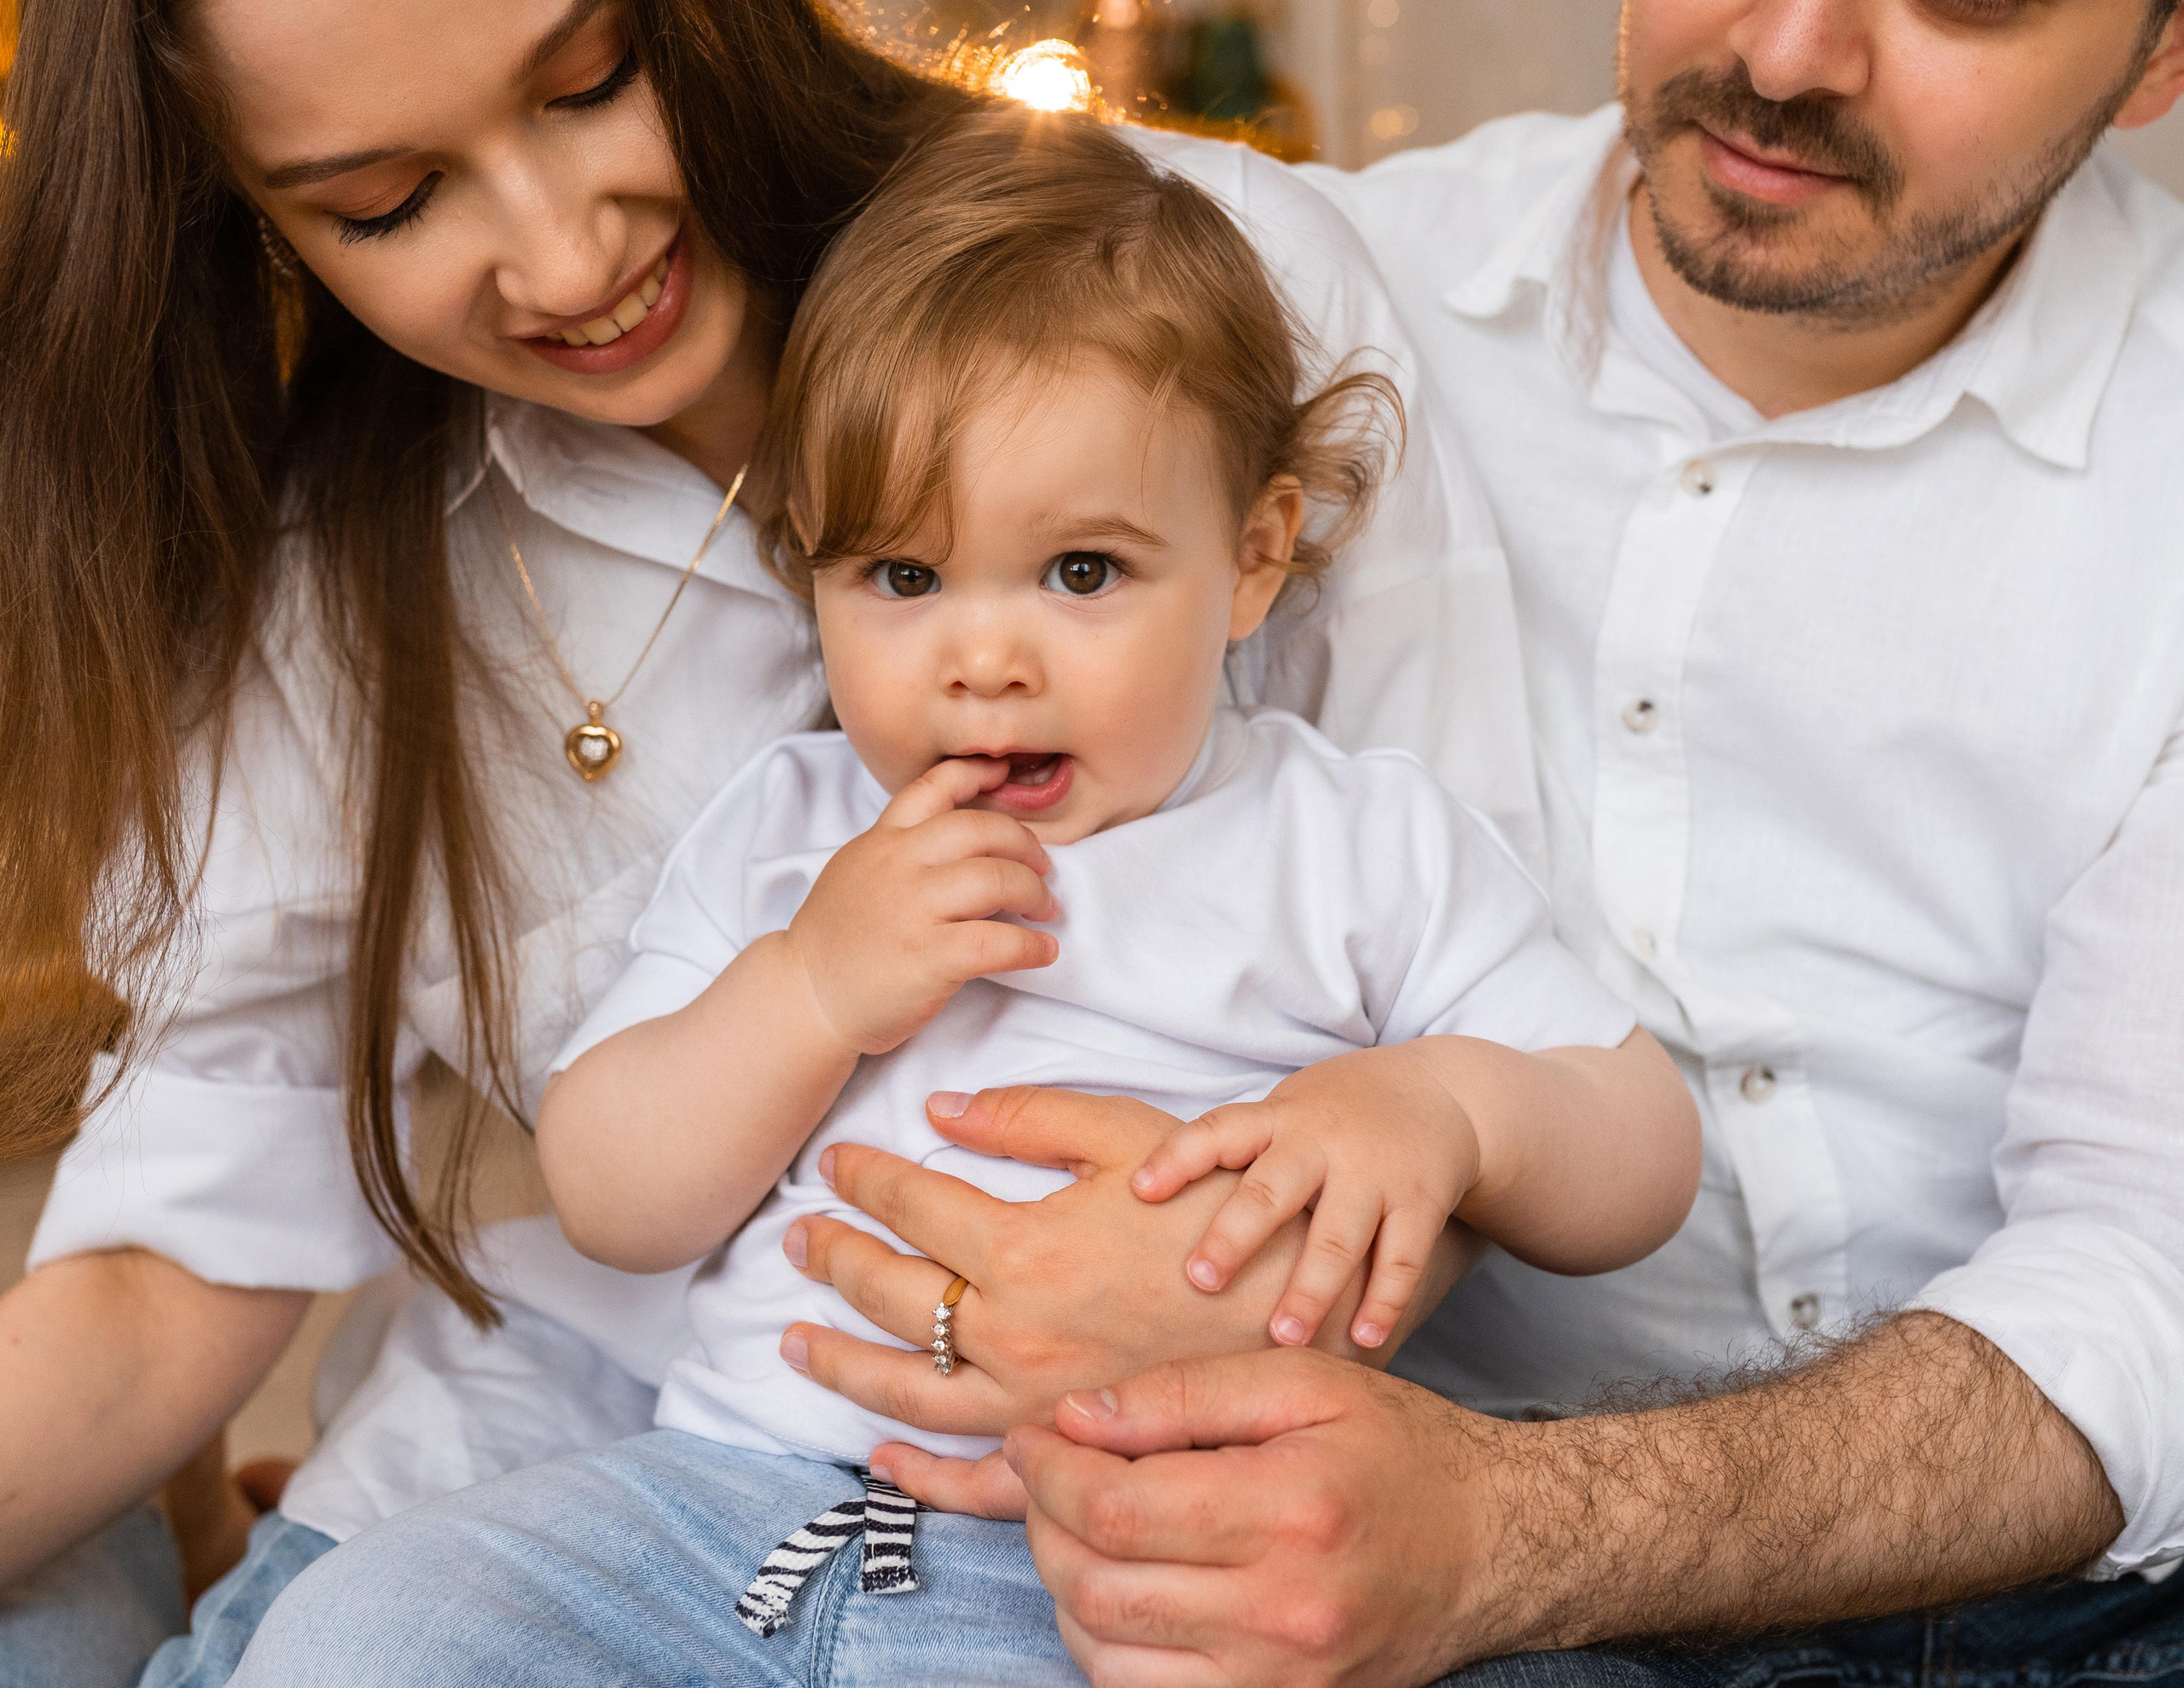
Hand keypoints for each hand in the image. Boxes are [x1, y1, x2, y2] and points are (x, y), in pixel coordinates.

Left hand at [781, 1087, 1477, 1515]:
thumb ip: (1029, 1118)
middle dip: (834, 1261)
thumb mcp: (1132, 1135)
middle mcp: (1019, 1336)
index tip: (837, 1165)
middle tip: (800, 1239)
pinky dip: (920, 1474)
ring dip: (841, 1365)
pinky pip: (979, 1479)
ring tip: (794, 1343)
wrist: (1312, 1300)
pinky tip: (880, 1456)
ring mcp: (1039, 1404)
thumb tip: (938, 1108)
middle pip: (893, 1296)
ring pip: (909, 1391)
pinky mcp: (1071, 1450)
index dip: (864, 1180)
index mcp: (1030, 1248)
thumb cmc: (1226, 1210)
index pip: (912, 1207)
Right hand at [785, 757, 1059, 1053]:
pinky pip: (1000, 941)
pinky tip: (1042, 950)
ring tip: (1045, 910)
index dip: (977, 772)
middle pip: (983, 830)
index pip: (933, 786)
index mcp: (883, 840)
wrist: (805, 998)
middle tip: (1042, 868)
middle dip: (1025, 846)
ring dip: (1035, 893)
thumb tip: (959, 839)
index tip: (1007, 772)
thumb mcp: (857, 870)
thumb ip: (899, 848)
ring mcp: (914, 910)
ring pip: (998, 879)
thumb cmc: (837, 941)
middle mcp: (899, 865)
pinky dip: (1031, 946)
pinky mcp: (930, 957)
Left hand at [1009, 1348, 1495, 1686]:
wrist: (1496, 1546)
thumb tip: (1077, 1416)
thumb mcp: (1303, 1383)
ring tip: (1077, 1527)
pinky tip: (1119, 1586)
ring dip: (1065, 1586)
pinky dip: (1107, 1646)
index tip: (1034, 1435)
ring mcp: (1280, 1679)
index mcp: (1287, 1511)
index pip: (1114, 1507)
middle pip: (1097, 1585)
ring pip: (1106, 1654)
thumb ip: (1184, 1393)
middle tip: (1046, 1474)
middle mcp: (1281, 1611)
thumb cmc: (1401, 1450)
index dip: (1048, 1471)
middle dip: (1043, 1522)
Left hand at [1132, 1047, 1474, 1351]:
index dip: (1177, 1157)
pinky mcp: (1421, 1200)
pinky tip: (1364, 1339)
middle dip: (1235, 1235)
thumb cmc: (1330, 1117)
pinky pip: (1401, 1257)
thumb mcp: (1277, 1114)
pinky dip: (1385, 1300)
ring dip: (1310, 1286)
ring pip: (1337, 1233)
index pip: (1218, 1131)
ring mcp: (1374, 1171)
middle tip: (1199, 1280)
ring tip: (1281, 1335)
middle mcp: (1321, 1142)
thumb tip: (1129, 1200)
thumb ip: (1222, 1158)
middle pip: (1272, 1188)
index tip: (1139, 1190)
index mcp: (1276, 1120)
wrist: (1439, 1092)